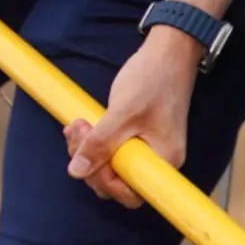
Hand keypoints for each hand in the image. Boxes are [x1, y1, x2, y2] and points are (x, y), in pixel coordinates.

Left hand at [64, 34, 199, 206]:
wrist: (168, 52)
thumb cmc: (154, 79)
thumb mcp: (122, 113)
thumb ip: (100, 144)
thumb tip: (76, 172)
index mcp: (163, 160)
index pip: (131, 193)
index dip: (105, 181)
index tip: (89, 158)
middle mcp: (158, 161)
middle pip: (117, 181)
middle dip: (90, 162)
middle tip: (78, 133)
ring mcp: (148, 150)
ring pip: (111, 166)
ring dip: (88, 150)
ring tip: (78, 126)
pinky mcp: (138, 138)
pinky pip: (113, 150)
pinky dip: (95, 141)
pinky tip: (84, 126)